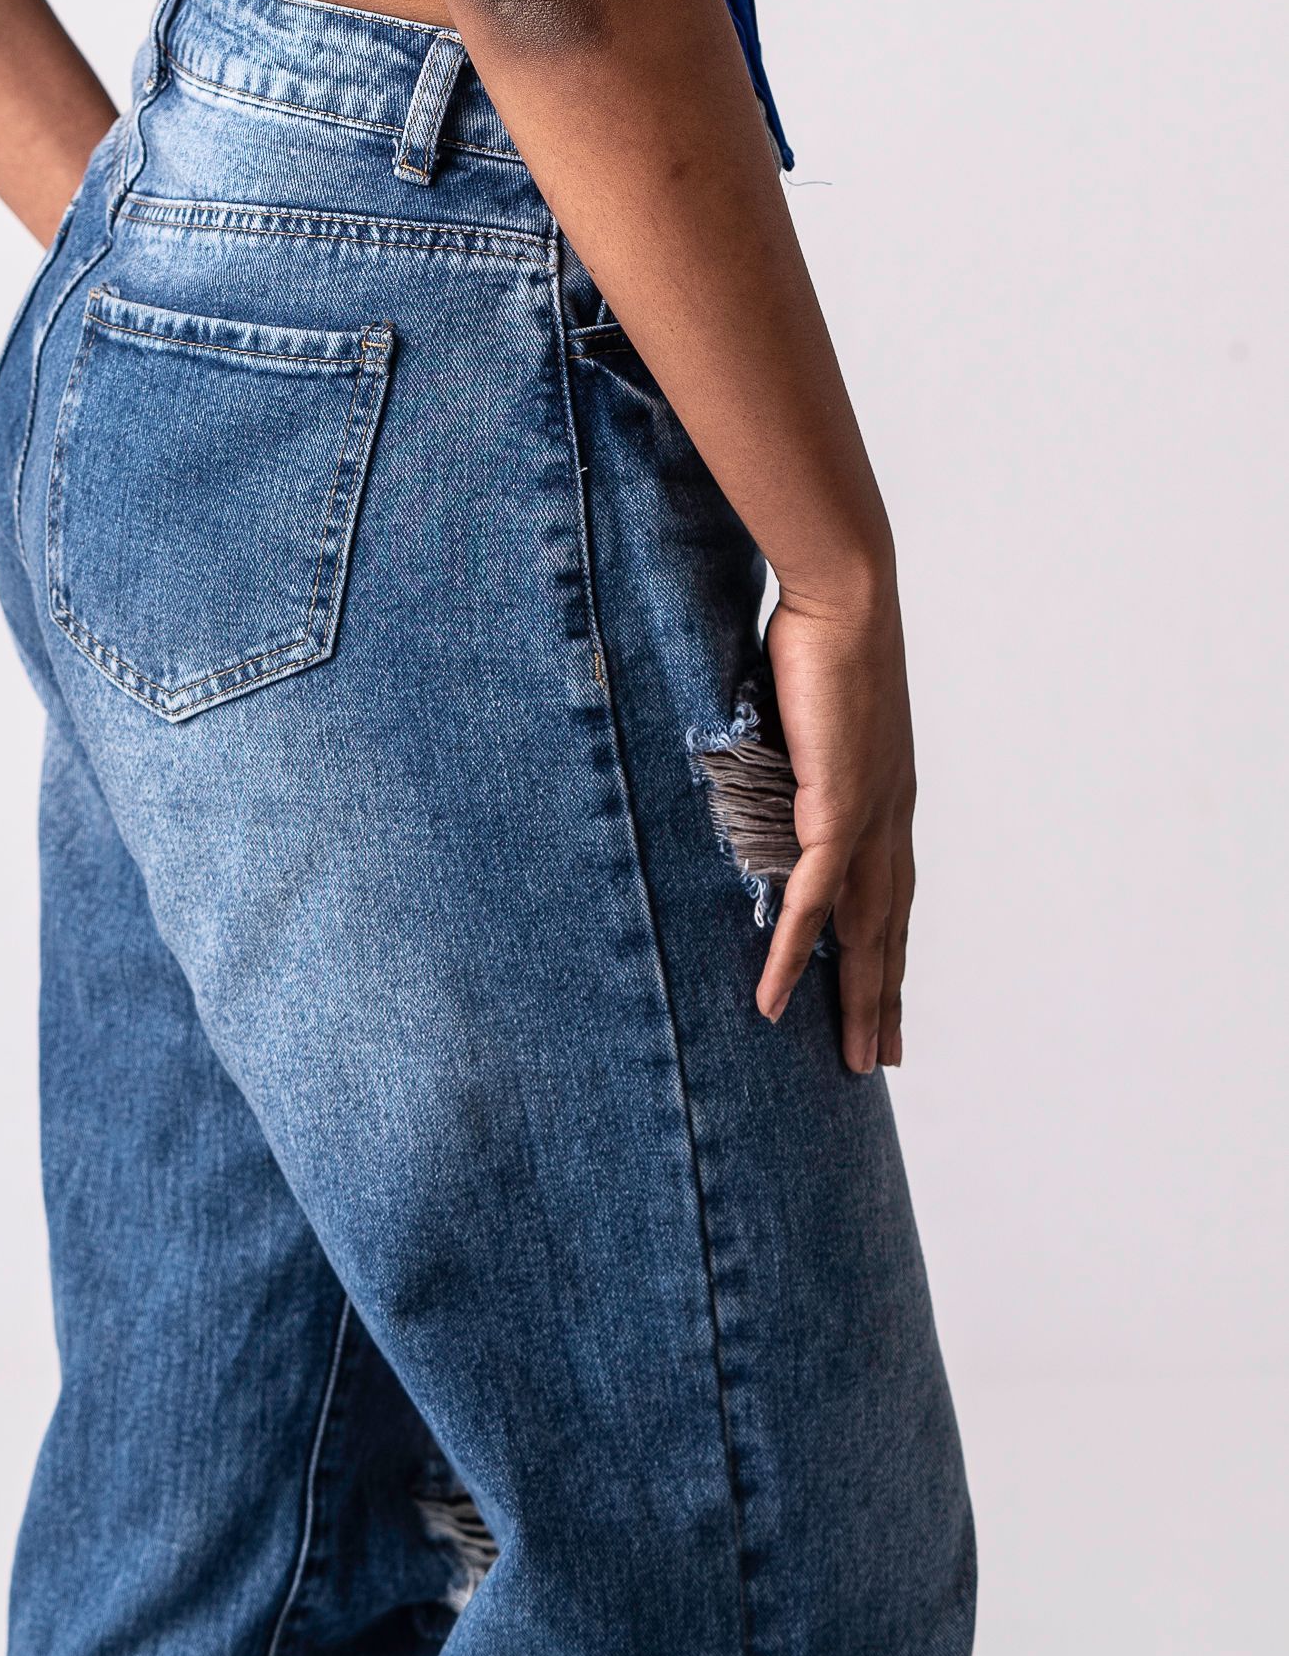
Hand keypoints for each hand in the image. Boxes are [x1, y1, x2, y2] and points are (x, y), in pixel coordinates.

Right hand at [756, 577, 915, 1072]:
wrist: (845, 596)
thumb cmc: (822, 637)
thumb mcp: (806, 712)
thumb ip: (792, 754)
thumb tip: (761, 767)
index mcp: (888, 795)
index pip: (894, 891)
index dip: (890, 948)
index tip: (886, 996)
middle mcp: (891, 817)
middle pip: (890, 928)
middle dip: (884, 996)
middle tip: (878, 1059)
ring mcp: (870, 817)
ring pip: (864, 931)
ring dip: (855, 998)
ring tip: (850, 1059)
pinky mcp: (837, 808)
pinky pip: (813, 899)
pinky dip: (795, 951)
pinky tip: (776, 996)